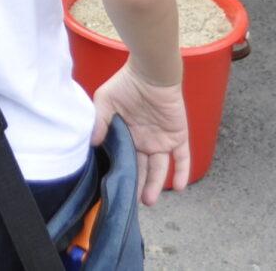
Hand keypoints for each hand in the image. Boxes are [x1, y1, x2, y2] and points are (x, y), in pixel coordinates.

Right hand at [91, 63, 189, 204]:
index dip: (122, 174)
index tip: (115, 189)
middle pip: (142, 169)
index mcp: (127, 135)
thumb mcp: (105, 101)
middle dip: (138, 186)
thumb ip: (99, 122)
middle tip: (133, 202)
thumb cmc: (126, 84)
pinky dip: (183, 172)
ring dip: (156, 185)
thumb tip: (92, 144)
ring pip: (160, 168)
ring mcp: (161, 140)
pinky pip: (182, 157)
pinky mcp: (177, 136)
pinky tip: (180, 187)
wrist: (151, 72)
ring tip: (149, 200)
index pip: (125, 159)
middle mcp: (144, 141)